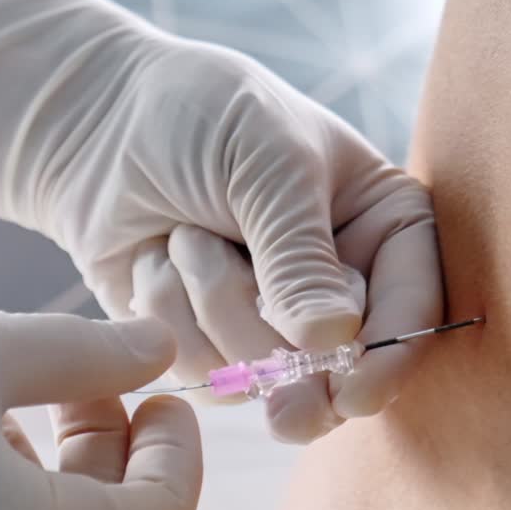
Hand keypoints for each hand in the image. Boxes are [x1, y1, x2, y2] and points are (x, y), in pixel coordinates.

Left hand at [0, 0, 442, 441]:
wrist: (96, 120)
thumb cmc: (196, 115)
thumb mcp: (264, 163)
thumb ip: (300, 255)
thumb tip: (335, 344)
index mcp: (379, 222)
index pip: (413, 306)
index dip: (388, 358)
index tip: (352, 394)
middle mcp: (334, 280)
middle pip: (339, 364)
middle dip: (276, 337)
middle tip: (272, 382)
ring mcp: (268, 317)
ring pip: (259, 370)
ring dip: (208, 299)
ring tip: (186, 232)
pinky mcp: (205, 338)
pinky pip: (200, 369)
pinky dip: (168, 310)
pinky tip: (156, 256)